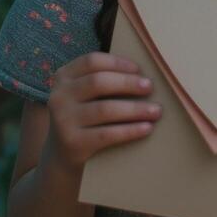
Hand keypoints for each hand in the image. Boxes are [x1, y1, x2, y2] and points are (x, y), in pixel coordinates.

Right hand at [41, 52, 161, 179]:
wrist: (63, 154)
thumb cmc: (84, 115)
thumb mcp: (84, 94)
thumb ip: (103, 80)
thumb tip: (144, 73)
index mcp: (63, 77)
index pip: (91, 61)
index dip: (117, 63)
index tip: (139, 69)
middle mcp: (59, 96)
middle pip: (98, 82)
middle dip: (128, 83)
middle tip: (150, 88)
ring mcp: (63, 120)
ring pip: (105, 109)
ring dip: (135, 109)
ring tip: (156, 111)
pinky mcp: (73, 143)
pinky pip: (107, 134)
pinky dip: (130, 130)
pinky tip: (147, 128)